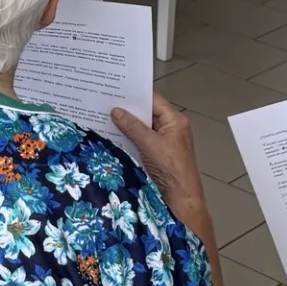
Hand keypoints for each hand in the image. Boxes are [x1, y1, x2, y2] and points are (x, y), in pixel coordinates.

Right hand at [113, 94, 208, 215]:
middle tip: (107, 101)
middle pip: (147, 113)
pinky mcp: (157, 153)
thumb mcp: (150, 144)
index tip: (117, 89)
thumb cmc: (172, 169)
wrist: (180, 197)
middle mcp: (171, 128)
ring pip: (143, 127)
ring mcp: (164, 141)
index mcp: (175, 121)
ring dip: (128, 124)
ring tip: (106, 116)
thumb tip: (116, 111)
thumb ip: (132, 126)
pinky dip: (130, 137)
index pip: (154, 100)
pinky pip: (141, 139)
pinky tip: (114, 134)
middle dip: (129, 109)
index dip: (136, 94)